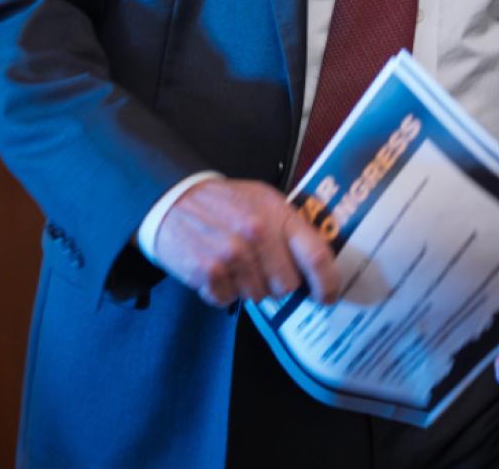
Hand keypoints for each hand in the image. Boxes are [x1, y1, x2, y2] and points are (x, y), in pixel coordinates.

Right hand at [151, 179, 341, 308]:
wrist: (172, 200)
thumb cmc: (223, 203)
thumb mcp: (262, 200)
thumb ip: (290, 228)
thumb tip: (319, 266)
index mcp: (277, 213)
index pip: (316, 255)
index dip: (327, 283)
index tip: (327, 297)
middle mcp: (257, 232)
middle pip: (287, 284)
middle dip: (278, 284)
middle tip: (262, 269)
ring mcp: (231, 253)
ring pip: (258, 295)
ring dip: (248, 286)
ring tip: (234, 263)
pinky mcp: (208, 271)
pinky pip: (229, 299)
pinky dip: (224, 291)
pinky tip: (216, 269)